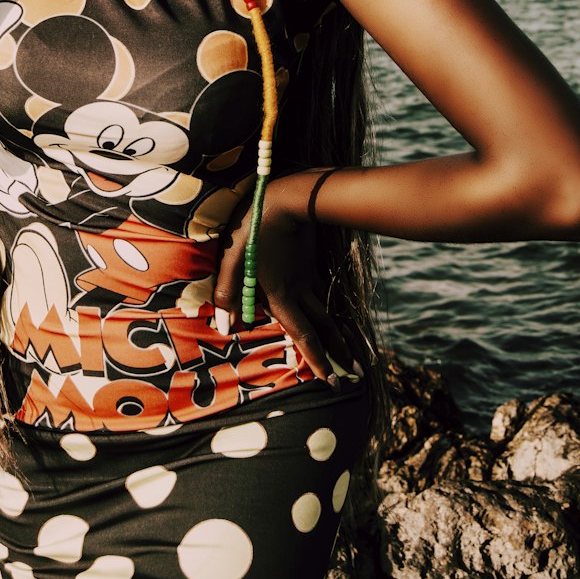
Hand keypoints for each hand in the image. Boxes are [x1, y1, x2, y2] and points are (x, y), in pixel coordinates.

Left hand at [213, 172, 353, 386]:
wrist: (289, 197)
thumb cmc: (255, 227)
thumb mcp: (232, 259)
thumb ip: (228, 292)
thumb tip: (224, 328)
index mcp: (281, 295)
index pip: (303, 334)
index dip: (316, 359)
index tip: (330, 380)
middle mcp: (299, 290)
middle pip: (323, 327)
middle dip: (338, 352)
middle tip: (355, 373)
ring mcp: (307, 275)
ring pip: (327, 310)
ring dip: (339, 333)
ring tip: (352, 351)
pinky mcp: (309, 260)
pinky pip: (321, 292)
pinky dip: (330, 309)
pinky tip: (332, 312)